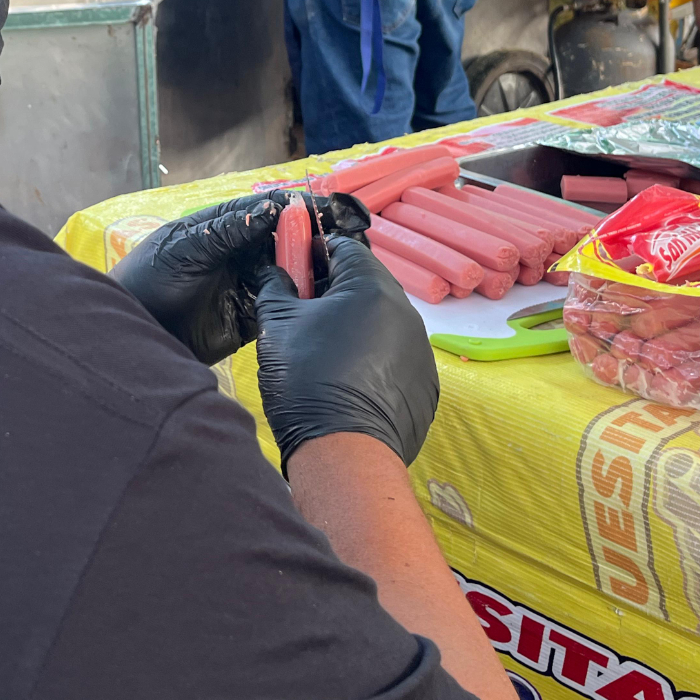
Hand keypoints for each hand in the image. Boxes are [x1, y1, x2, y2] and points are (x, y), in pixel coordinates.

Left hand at [111, 191, 370, 365]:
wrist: (133, 333)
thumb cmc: (148, 281)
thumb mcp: (185, 248)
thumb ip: (227, 230)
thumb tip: (272, 207)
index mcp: (226, 226)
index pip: (273, 210)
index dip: (304, 208)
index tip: (335, 209)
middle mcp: (243, 251)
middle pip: (290, 239)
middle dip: (321, 237)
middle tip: (356, 238)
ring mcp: (250, 284)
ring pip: (294, 271)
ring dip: (320, 269)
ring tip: (353, 269)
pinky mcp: (253, 316)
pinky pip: (288, 305)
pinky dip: (308, 302)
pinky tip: (332, 300)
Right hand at [254, 235, 437, 468]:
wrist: (343, 451)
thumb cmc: (305, 378)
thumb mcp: (277, 325)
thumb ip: (275, 286)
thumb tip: (273, 270)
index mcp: (371, 287)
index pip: (345, 248)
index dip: (317, 251)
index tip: (297, 265)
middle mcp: (405, 311)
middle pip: (367, 282)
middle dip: (336, 288)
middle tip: (305, 308)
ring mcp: (420, 347)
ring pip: (383, 319)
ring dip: (356, 322)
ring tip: (325, 348)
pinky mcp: (425, 380)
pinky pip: (396, 353)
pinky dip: (374, 355)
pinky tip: (348, 377)